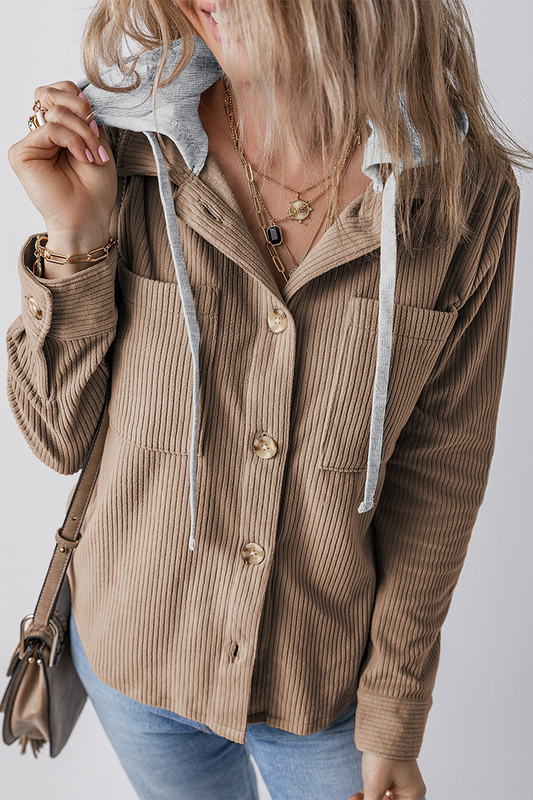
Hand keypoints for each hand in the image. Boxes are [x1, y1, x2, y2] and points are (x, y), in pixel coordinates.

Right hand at [8, 82, 116, 251]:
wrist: (89, 217)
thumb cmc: (94, 188)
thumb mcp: (97, 142)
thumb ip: (84, 117)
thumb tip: (77, 96)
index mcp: (57, 128)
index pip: (60, 91)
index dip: (80, 101)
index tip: (97, 128)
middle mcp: (40, 133)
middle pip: (54, 94)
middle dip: (82, 112)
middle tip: (96, 137)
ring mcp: (30, 143)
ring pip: (55, 112)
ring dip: (83, 133)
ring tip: (94, 156)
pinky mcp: (22, 153)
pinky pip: (50, 129)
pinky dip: (73, 141)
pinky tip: (83, 158)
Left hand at [348, 751, 426, 799]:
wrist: (384, 723)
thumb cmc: (385, 752)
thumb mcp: (375, 784)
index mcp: (413, 794)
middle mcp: (409, 788)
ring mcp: (400, 780)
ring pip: (382, 798)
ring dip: (367, 799)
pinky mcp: (390, 772)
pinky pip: (380, 789)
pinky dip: (368, 793)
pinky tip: (355, 797)